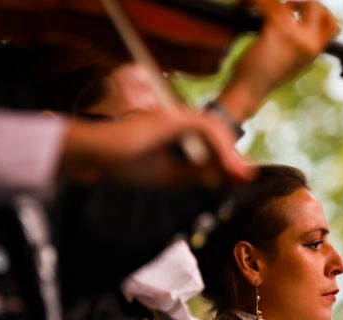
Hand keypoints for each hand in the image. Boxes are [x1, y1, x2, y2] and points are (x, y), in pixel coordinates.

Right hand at [62, 109, 253, 185]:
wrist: (95, 157)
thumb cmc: (123, 165)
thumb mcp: (168, 176)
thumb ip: (195, 174)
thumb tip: (223, 179)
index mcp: (175, 133)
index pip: (210, 143)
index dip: (228, 160)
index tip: (241, 179)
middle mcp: (176, 120)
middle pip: (216, 134)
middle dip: (234, 157)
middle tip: (248, 177)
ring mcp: (173, 117)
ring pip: (215, 129)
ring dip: (231, 153)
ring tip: (242, 174)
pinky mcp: (170, 119)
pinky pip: (205, 128)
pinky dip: (220, 146)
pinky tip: (228, 164)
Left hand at [217, 0, 338, 122]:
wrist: (249, 91)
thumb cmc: (262, 79)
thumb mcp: (289, 63)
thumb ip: (298, 44)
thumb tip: (295, 23)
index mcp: (314, 52)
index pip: (334, 25)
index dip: (322, 12)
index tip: (302, 10)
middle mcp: (309, 43)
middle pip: (318, 8)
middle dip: (301, 2)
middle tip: (281, 7)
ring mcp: (294, 35)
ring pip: (288, 3)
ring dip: (269, 2)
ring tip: (253, 5)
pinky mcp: (276, 28)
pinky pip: (266, 3)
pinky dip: (251, 1)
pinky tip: (243, 5)